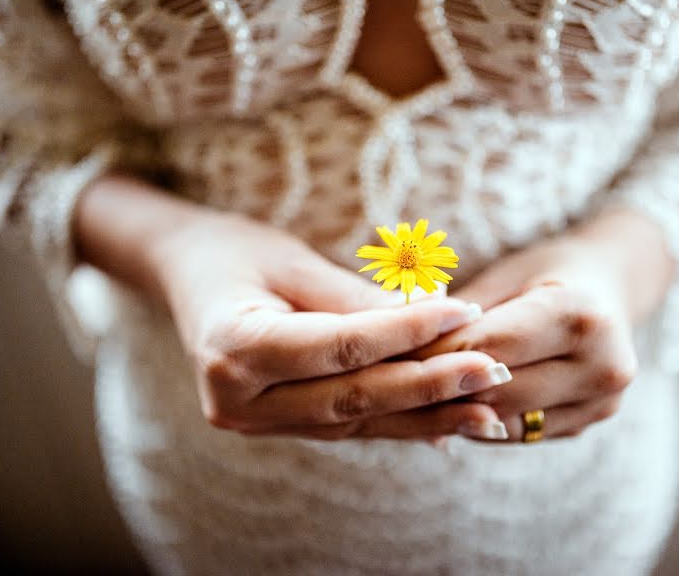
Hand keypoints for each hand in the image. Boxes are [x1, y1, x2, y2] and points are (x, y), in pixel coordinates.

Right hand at [147, 209, 511, 440]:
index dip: (405, 333)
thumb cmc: (234, 252)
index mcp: (232, 348)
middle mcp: (238, 399)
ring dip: (424, 416)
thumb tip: (433, 319)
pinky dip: (399, 424)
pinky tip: (448, 424)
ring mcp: (254, 420)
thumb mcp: (290, 262)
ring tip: (487, 408)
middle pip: (350, 397)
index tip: (465, 313)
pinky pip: (346, 427)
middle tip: (493, 372)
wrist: (185, 274)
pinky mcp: (276, 424)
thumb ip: (354, 300)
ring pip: (354, 421)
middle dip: (428, 386)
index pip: (339, 346)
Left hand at [410, 212, 673, 441]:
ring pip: (503, 420)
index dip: (433, 352)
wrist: (611, 288)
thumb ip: (461, 311)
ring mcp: (600, 402)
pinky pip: (517, 432)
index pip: (490, 346)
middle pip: (497, 390)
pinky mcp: (588, 423)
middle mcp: (602, 364)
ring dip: (453, 411)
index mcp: (582, 315)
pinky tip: (446, 408)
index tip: (385, 353)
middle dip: (437, 384)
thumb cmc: (546, 270)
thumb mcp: (507, 273)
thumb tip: (399, 336)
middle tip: (384, 380)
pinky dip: (479, 421)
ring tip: (408, 396)